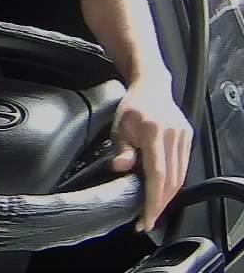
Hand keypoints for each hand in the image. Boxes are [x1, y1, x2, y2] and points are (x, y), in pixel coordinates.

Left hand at [110, 77, 192, 231]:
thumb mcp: (119, 127)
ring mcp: (184, 137)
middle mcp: (173, 135)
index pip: (157, 174)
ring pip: (180, 176)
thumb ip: (121, 149)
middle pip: (172, 180)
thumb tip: (121, 168)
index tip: (146, 218)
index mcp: (153, 132)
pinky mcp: (189, 139)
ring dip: (167, 196)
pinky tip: (161, 191)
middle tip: (147, 221)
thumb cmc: (131, 108)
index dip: (153, 200)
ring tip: (152, 210)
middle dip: (160, 204)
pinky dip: (173, 183)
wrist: (151, 87)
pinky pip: (182, 168)